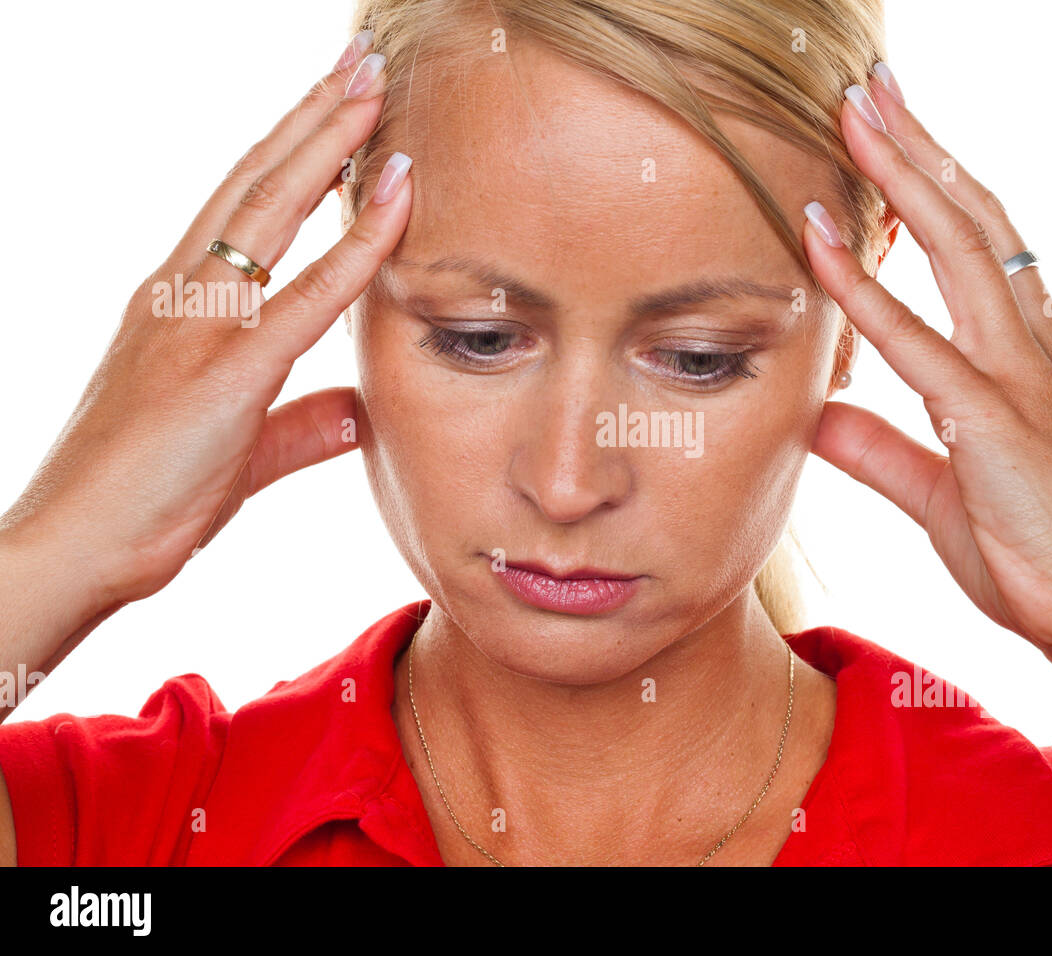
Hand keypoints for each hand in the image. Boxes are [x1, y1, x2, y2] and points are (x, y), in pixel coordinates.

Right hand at [0, 38, 411, 611]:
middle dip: (312, 119)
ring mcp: (196, 325)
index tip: (335, 109)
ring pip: (268, 210)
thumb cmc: (146, 502)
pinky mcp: (223, 372)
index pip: (241, 207)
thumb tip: (357, 409)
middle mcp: (181, 295)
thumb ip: (301, 423)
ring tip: (370, 89)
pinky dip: (355, 244)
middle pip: (254, 184)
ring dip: (326, 144)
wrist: (78, 549)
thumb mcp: (240, 451)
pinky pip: (304, 295)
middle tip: (360, 64)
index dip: (291, 152)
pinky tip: (394, 197)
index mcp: (178, 305)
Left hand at [805, 68, 1051, 652]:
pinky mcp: (995, 420)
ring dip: (902, 177)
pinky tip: (821, 242)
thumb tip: (820, 418)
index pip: (980, 247)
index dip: (936, 187)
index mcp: (1030, 358)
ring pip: (959, 250)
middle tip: (873, 89)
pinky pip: (918, 343)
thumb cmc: (1039, 555)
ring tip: (857, 115)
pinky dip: (865, 290)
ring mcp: (1020, 377)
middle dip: (920, 149)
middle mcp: (1032, 348)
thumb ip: (881, 450)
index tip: (892, 139)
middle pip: (973, 222)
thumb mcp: (940, 492)